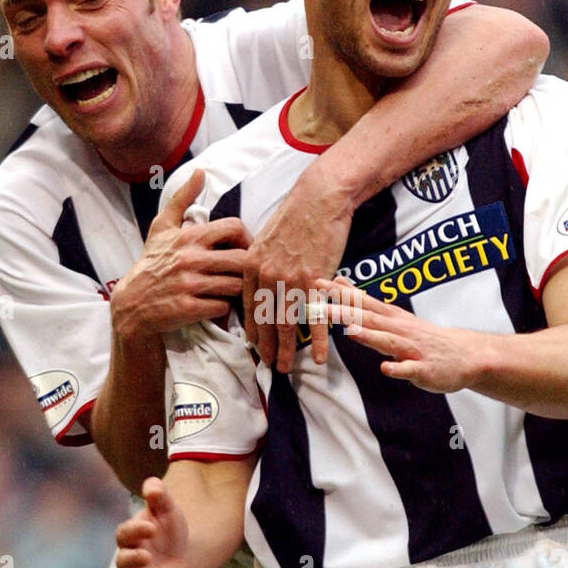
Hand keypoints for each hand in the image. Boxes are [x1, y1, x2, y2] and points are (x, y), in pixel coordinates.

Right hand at [112, 170, 252, 339]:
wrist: (132, 302)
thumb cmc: (152, 262)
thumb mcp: (162, 226)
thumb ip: (182, 198)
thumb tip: (200, 172)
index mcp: (189, 236)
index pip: (234, 228)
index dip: (247, 239)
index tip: (243, 249)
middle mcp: (190, 259)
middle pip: (241, 260)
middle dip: (244, 268)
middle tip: (240, 274)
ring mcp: (188, 285)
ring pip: (235, 285)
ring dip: (236, 289)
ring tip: (228, 289)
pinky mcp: (187, 308)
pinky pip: (222, 307)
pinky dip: (222, 308)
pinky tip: (214, 304)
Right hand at [115, 477, 190, 567]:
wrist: (184, 552)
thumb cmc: (170, 528)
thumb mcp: (168, 509)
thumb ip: (160, 496)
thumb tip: (153, 484)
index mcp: (132, 535)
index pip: (124, 533)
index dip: (134, 531)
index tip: (151, 527)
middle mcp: (130, 558)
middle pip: (122, 561)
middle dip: (131, 560)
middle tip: (147, 556)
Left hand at [242, 169, 352, 372]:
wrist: (319, 199)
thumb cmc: (294, 215)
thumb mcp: (265, 238)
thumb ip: (260, 262)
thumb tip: (258, 280)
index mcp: (251, 266)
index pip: (247, 307)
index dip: (251, 330)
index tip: (254, 346)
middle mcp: (266, 276)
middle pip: (264, 320)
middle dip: (267, 347)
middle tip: (269, 365)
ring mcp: (290, 280)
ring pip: (286, 324)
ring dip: (287, 350)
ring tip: (286, 368)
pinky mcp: (314, 281)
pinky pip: (316, 317)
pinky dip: (319, 341)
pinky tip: (320, 358)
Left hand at [316, 277, 480, 393]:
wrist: (465, 355)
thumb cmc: (423, 337)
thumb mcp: (393, 316)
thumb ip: (366, 303)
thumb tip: (340, 284)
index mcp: (391, 318)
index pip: (362, 302)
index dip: (339, 293)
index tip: (317, 283)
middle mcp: (400, 330)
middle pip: (369, 319)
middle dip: (344, 312)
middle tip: (321, 306)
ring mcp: (413, 349)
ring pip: (388, 341)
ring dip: (369, 336)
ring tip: (350, 331)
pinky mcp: (424, 369)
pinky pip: (410, 369)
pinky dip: (398, 369)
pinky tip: (386, 369)